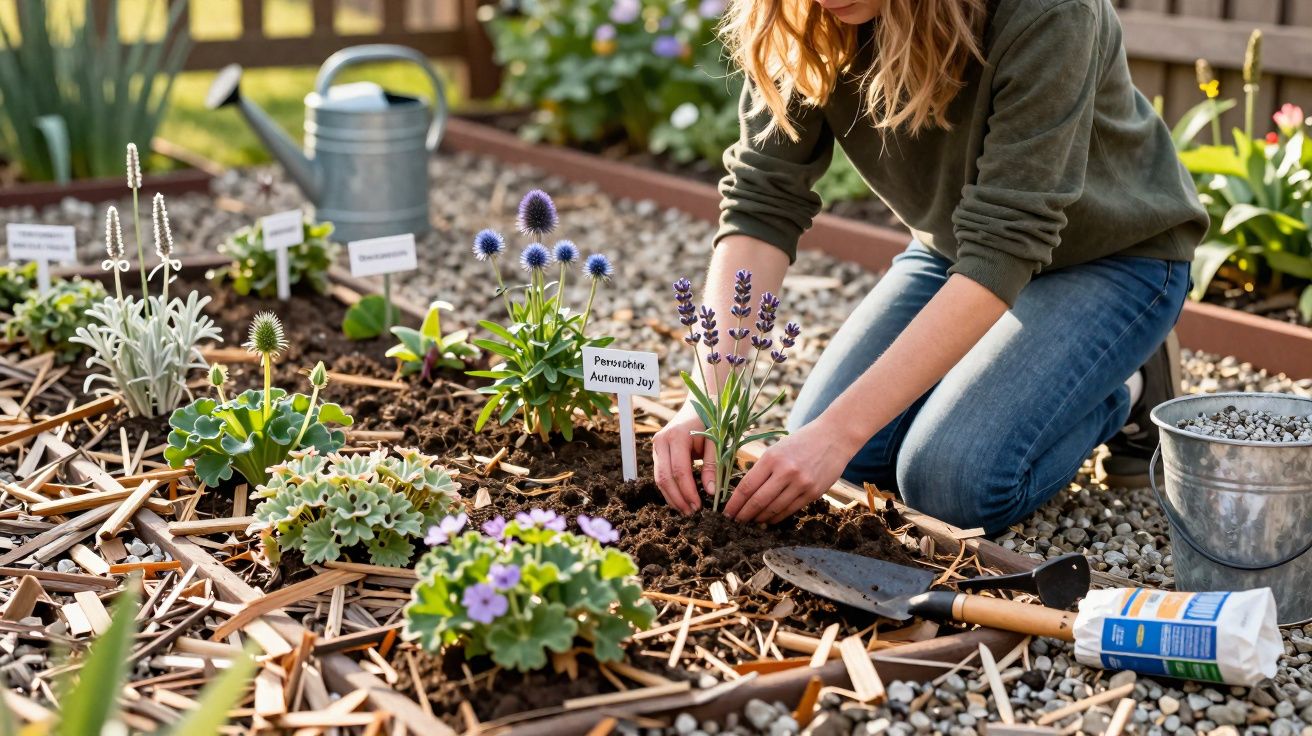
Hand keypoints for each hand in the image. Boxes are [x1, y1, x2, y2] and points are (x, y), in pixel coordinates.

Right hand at [652, 401, 715, 514]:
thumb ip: (713, 466)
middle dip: (677, 499)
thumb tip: (711, 493)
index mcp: (677, 436)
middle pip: (664, 477)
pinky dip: (670, 489)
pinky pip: (660, 474)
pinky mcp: (658, 451)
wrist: (701, 402)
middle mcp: (661, 441)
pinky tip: (680, 500)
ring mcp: (657, 446)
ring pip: (659, 478)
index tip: (699, 507)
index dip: (688, 492)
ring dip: (672, 497)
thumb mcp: (717, 442)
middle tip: (691, 514)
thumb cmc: (713, 420)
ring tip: (686, 511)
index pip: (679, 471)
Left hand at [724, 416, 861, 523]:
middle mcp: (786, 471)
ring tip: (751, 522)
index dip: (734, 503)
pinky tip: (769, 520)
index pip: (747, 486)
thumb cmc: (801, 442)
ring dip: (760, 518)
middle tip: (735, 523)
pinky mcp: (814, 492)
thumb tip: (745, 493)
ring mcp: (801, 483)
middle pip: (758, 501)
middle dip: (744, 515)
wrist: (835, 436)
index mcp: (772, 458)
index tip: (726, 513)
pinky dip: (777, 517)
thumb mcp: (777, 449)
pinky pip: (790, 510)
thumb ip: (763, 469)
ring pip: (774, 509)